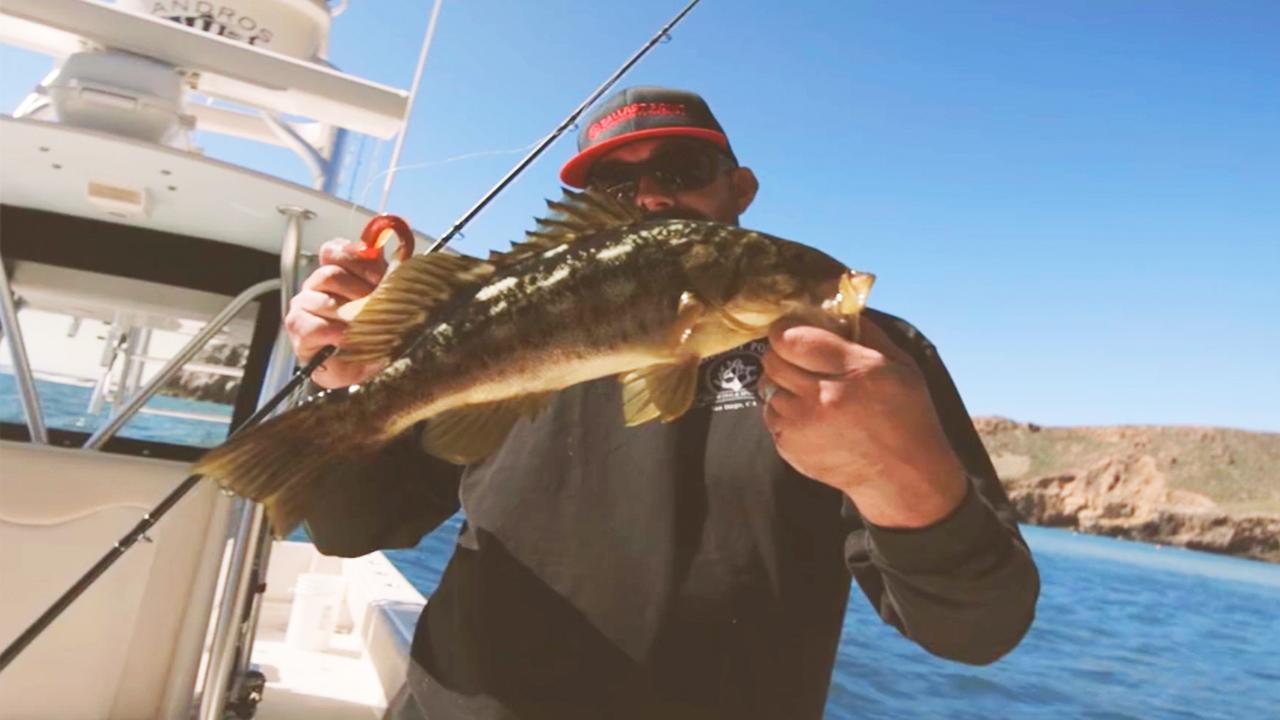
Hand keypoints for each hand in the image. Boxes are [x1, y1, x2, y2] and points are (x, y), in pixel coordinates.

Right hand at [285, 239, 388, 388]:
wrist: (366, 365)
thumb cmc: (376, 330)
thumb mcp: (388, 298)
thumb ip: (388, 275)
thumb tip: (395, 258)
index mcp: (338, 271)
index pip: (334, 250)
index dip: (355, 259)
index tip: (378, 276)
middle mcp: (318, 284)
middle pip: (330, 273)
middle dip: (358, 291)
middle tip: (376, 307)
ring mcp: (305, 304)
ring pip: (321, 298)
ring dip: (347, 314)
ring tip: (365, 326)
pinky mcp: (298, 328)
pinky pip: (311, 325)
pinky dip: (334, 332)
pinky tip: (347, 339)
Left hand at [759, 317, 966, 527]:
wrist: (902, 477)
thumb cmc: (906, 415)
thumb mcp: (900, 365)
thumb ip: (865, 332)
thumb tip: (834, 305)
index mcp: (854, 370)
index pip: (792, 337)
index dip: (786, 329)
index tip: (792, 330)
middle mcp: (824, 397)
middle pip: (773, 359)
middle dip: (782, 353)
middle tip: (799, 357)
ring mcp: (804, 425)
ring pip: (767, 386)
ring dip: (782, 384)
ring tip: (809, 390)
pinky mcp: (791, 447)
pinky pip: (770, 415)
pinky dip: (784, 410)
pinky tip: (810, 415)